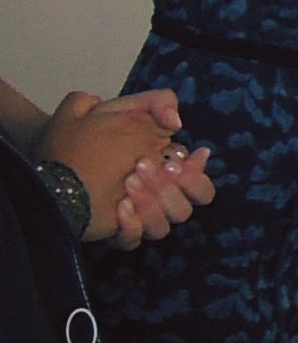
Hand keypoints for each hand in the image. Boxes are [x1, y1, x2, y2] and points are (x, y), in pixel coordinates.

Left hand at [36, 90, 215, 248]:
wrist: (54, 166)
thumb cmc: (88, 140)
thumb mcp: (120, 109)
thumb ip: (158, 103)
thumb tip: (178, 124)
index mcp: (165, 170)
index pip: (199, 183)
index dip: (192, 175)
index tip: (172, 161)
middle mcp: (156, 195)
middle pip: (186, 208)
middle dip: (170, 189)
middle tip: (141, 168)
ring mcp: (138, 216)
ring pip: (165, 226)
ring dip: (149, 204)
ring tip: (125, 185)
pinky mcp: (118, 232)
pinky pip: (135, 238)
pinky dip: (129, 224)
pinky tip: (117, 208)